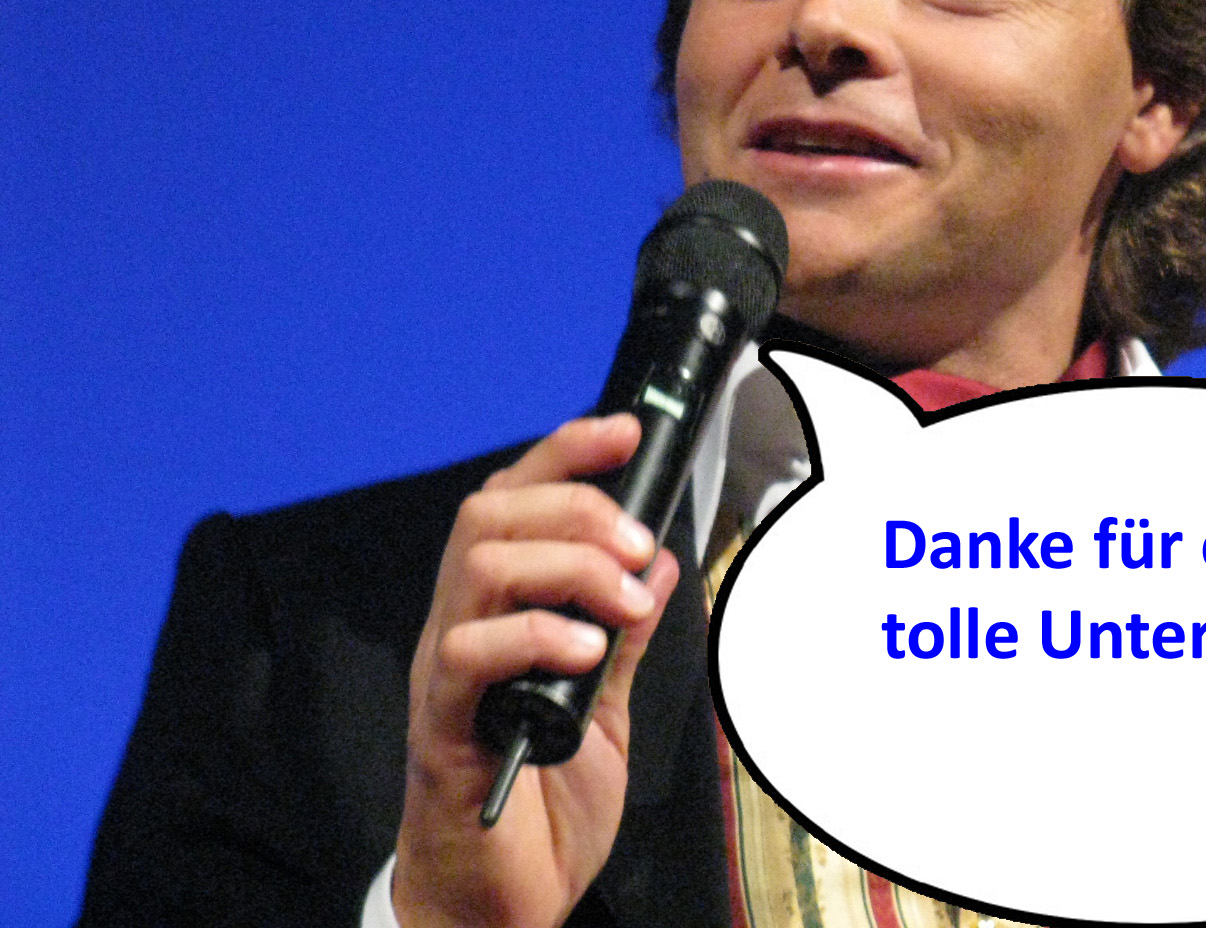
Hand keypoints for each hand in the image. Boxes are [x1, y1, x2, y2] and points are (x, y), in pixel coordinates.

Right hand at [392, 415, 683, 927]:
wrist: (498, 907)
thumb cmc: (541, 811)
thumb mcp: (606, 709)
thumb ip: (627, 636)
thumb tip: (659, 565)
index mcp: (499, 613)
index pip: (515, 498)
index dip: (566, 452)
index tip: (625, 432)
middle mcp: (461, 627)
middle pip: (491, 511)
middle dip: (576, 507)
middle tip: (636, 547)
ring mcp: (445, 674)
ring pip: (479, 564)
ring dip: (566, 566)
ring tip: (620, 605)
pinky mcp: (440, 726)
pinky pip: (466, 652)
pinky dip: (534, 636)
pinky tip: (584, 654)